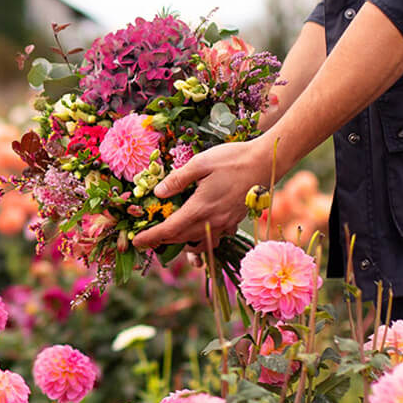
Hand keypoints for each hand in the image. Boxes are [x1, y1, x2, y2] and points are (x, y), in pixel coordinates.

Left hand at [132, 139, 272, 249]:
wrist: (266, 162)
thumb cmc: (232, 159)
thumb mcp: (200, 163)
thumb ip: (177, 180)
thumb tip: (158, 193)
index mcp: (200, 208)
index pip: (169, 230)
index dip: (150, 237)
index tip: (136, 242)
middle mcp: (213, 221)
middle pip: (181, 239)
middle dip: (161, 241)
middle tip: (146, 239)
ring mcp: (225, 224)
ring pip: (198, 242)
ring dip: (181, 243)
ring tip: (168, 238)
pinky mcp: (234, 222)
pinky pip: (214, 239)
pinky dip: (201, 241)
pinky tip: (195, 233)